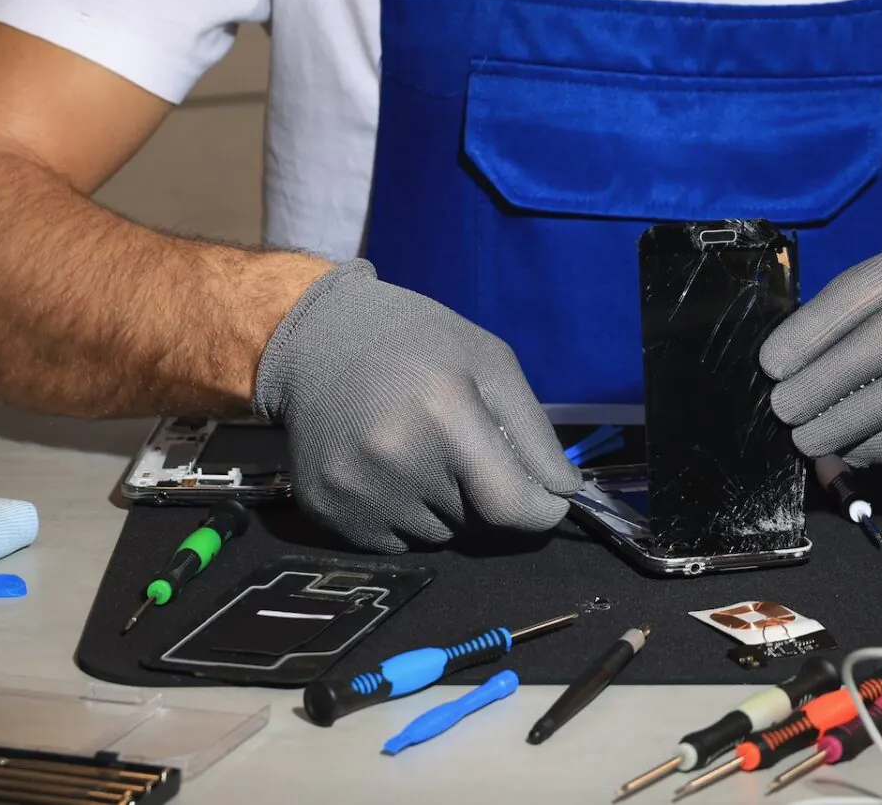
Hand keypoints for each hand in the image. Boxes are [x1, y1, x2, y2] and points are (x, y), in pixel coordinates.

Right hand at [253, 261, 578, 549]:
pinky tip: (388, 468)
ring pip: (437, 534)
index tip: (548, 500)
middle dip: (486, 496)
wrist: (318, 340)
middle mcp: (397, 459)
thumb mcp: (491, 363)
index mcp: (445, 413)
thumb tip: (563, 493)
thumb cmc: (418, 343)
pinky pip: (394, 541)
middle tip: (462, 446)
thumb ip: (533, 433)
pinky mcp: (328, 511)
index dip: (541, 511)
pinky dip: (405, 516)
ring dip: (444, 506)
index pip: (510, 506)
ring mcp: (357, 490)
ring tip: (420, 450)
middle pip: (476, 522)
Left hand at [760, 237, 881, 465]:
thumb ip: (851, 322)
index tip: (770, 364)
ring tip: (805, 438)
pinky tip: (851, 451)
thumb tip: (788, 370)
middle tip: (782, 408)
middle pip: (881, 341)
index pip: (860, 289)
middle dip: (822, 379)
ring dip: (844, 420)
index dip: (810, 328)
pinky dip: (880, 445)